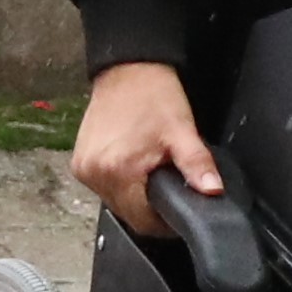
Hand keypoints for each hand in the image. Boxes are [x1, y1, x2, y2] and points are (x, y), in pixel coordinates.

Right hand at [72, 60, 219, 234]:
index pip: (144, 221)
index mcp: (118, 170)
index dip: (165, 222)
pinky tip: (131, 165)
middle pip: (128, 214)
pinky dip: (119, 183)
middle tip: (167, 183)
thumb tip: (212, 190)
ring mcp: (84, 169)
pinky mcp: (79, 163)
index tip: (178, 209)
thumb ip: (197, 164)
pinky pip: (104, 188)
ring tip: (150, 171)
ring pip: (115, 203)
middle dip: (150, 207)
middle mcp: (95, 173)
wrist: (128, 69)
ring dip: (134, 196)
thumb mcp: (182, 131)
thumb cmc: (153, 95)